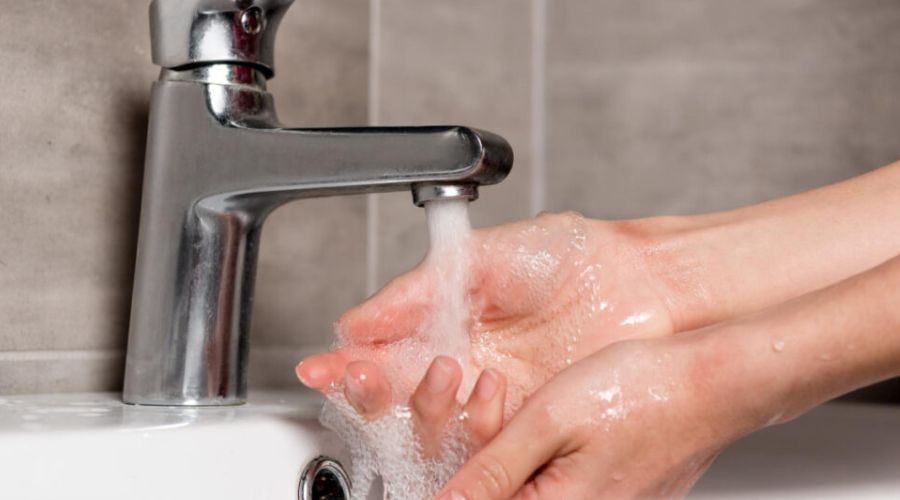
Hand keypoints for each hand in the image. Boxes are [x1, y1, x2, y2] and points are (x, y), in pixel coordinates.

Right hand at [298, 212, 678, 410]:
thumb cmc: (567, 257)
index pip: (382, 356)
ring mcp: (494, 400)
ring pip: (435, 429)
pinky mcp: (528, 424)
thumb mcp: (479, 259)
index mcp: (444, 327)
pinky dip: (473, 429)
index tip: (322, 368)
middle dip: (370, 394)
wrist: (639, 281)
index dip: (347, 365)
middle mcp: (463, 369)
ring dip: (426, 408)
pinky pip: (484, 444)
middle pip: (398, 400)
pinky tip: (481, 397)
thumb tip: (354, 322)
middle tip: (368, 377)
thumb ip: (413, 292)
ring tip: (449, 372)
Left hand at [436, 337, 744, 499]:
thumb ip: (490, 471)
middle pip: (496, 495)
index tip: (461, 428)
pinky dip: (534, 448)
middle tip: (490, 397)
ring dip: (503, 444)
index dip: (455, 465)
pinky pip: (550, 479)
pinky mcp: (605, 495)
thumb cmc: (643, 394)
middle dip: (476, 447)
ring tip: (519, 397)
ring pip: (521, 485)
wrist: (711, 382)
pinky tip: (549, 414)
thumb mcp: (548, 422)